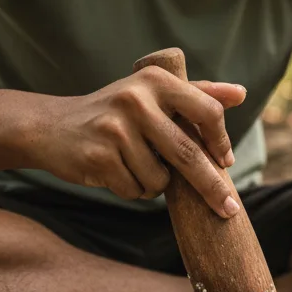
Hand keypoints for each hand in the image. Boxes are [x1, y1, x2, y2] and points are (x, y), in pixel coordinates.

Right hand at [37, 67, 245, 216]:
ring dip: (154, 183)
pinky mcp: (99, 156)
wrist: (51, 127)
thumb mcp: (152, 94)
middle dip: (212, 187)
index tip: (225, 161)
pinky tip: (115, 171)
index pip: (207, 112)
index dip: (220, 141)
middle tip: (230, 210)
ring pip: (160, 179)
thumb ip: (196, 94)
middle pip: (188, 153)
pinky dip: (132, 189)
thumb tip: (241, 93)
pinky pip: (135, 190)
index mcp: (156, 80)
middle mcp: (136, 99)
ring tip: (133, 164)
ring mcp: (116, 128)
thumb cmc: (114, 112)